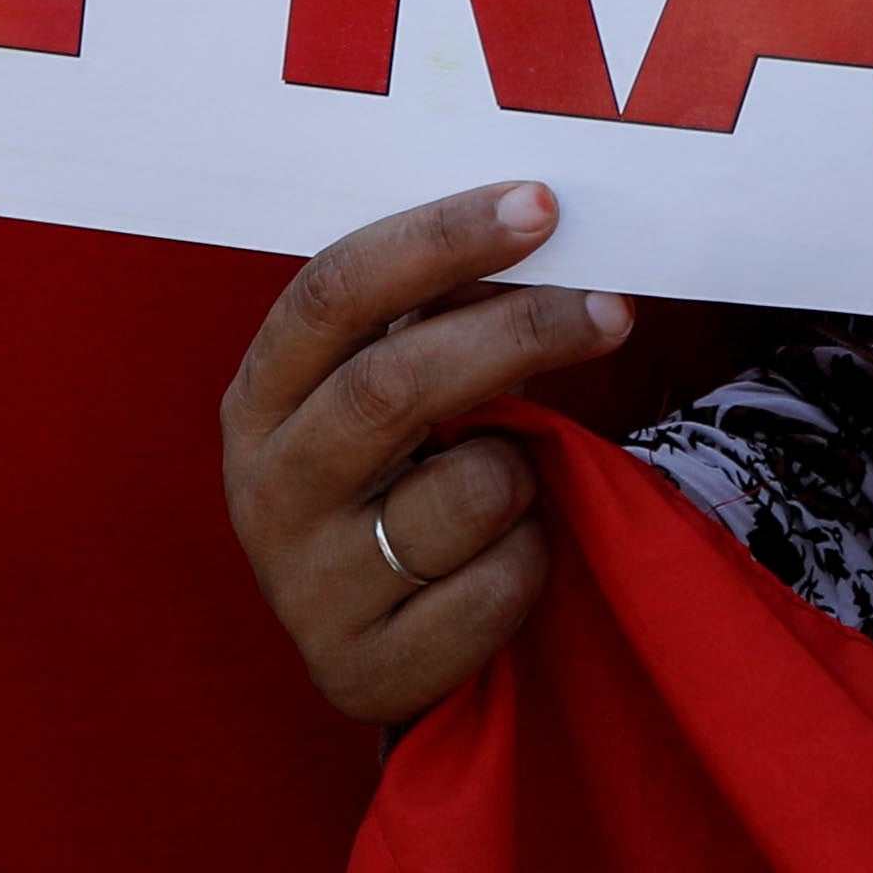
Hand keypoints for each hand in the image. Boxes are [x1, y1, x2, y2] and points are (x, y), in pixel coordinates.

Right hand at [222, 183, 632, 724]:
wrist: (375, 640)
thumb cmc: (399, 478)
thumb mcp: (387, 393)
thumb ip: (436, 319)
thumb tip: (542, 227)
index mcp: (261, 395)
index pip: (334, 291)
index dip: (439, 240)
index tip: (540, 206)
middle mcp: (266, 487)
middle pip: (395, 383)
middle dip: (519, 332)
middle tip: (611, 310)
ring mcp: (305, 585)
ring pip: (467, 490)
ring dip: (523, 473)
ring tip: (506, 487)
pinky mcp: (361, 667)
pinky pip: (498, 585)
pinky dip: (530, 559)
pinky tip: (497, 562)